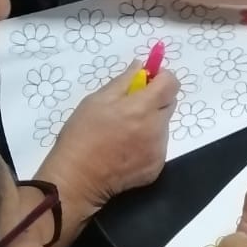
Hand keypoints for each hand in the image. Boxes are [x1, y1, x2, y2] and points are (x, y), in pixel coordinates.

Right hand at [45, 64, 179, 211]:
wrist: (76, 179)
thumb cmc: (81, 135)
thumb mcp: (96, 100)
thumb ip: (123, 81)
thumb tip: (141, 66)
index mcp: (142, 108)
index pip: (171, 84)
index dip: (162, 78)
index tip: (148, 81)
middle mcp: (156, 128)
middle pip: (169, 104)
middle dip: (155, 101)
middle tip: (131, 108)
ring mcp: (158, 150)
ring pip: (163, 126)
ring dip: (150, 123)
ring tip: (124, 133)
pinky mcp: (156, 167)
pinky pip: (158, 146)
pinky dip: (147, 144)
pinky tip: (126, 150)